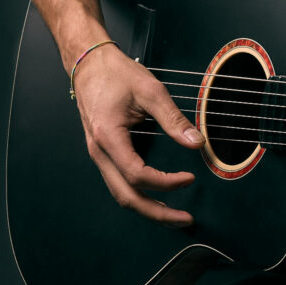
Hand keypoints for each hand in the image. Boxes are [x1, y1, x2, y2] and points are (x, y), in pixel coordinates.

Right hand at [72, 44, 204, 225]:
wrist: (88, 64)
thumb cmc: (116, 74)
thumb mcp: (150, 91)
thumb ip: (174, 119)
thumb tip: (196, 143)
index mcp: (108, 137)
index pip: (138, 175)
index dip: (166, 182)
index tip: (190, 178)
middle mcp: (99, 152)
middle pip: (126, 196)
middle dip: (157, 212)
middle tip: (186, 220)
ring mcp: (99, 155)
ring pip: (121, 194)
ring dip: (149, 208)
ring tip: (175, 215)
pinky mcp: (104, 153)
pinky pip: (120, 183)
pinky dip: (140, 195)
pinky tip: (159, 196)